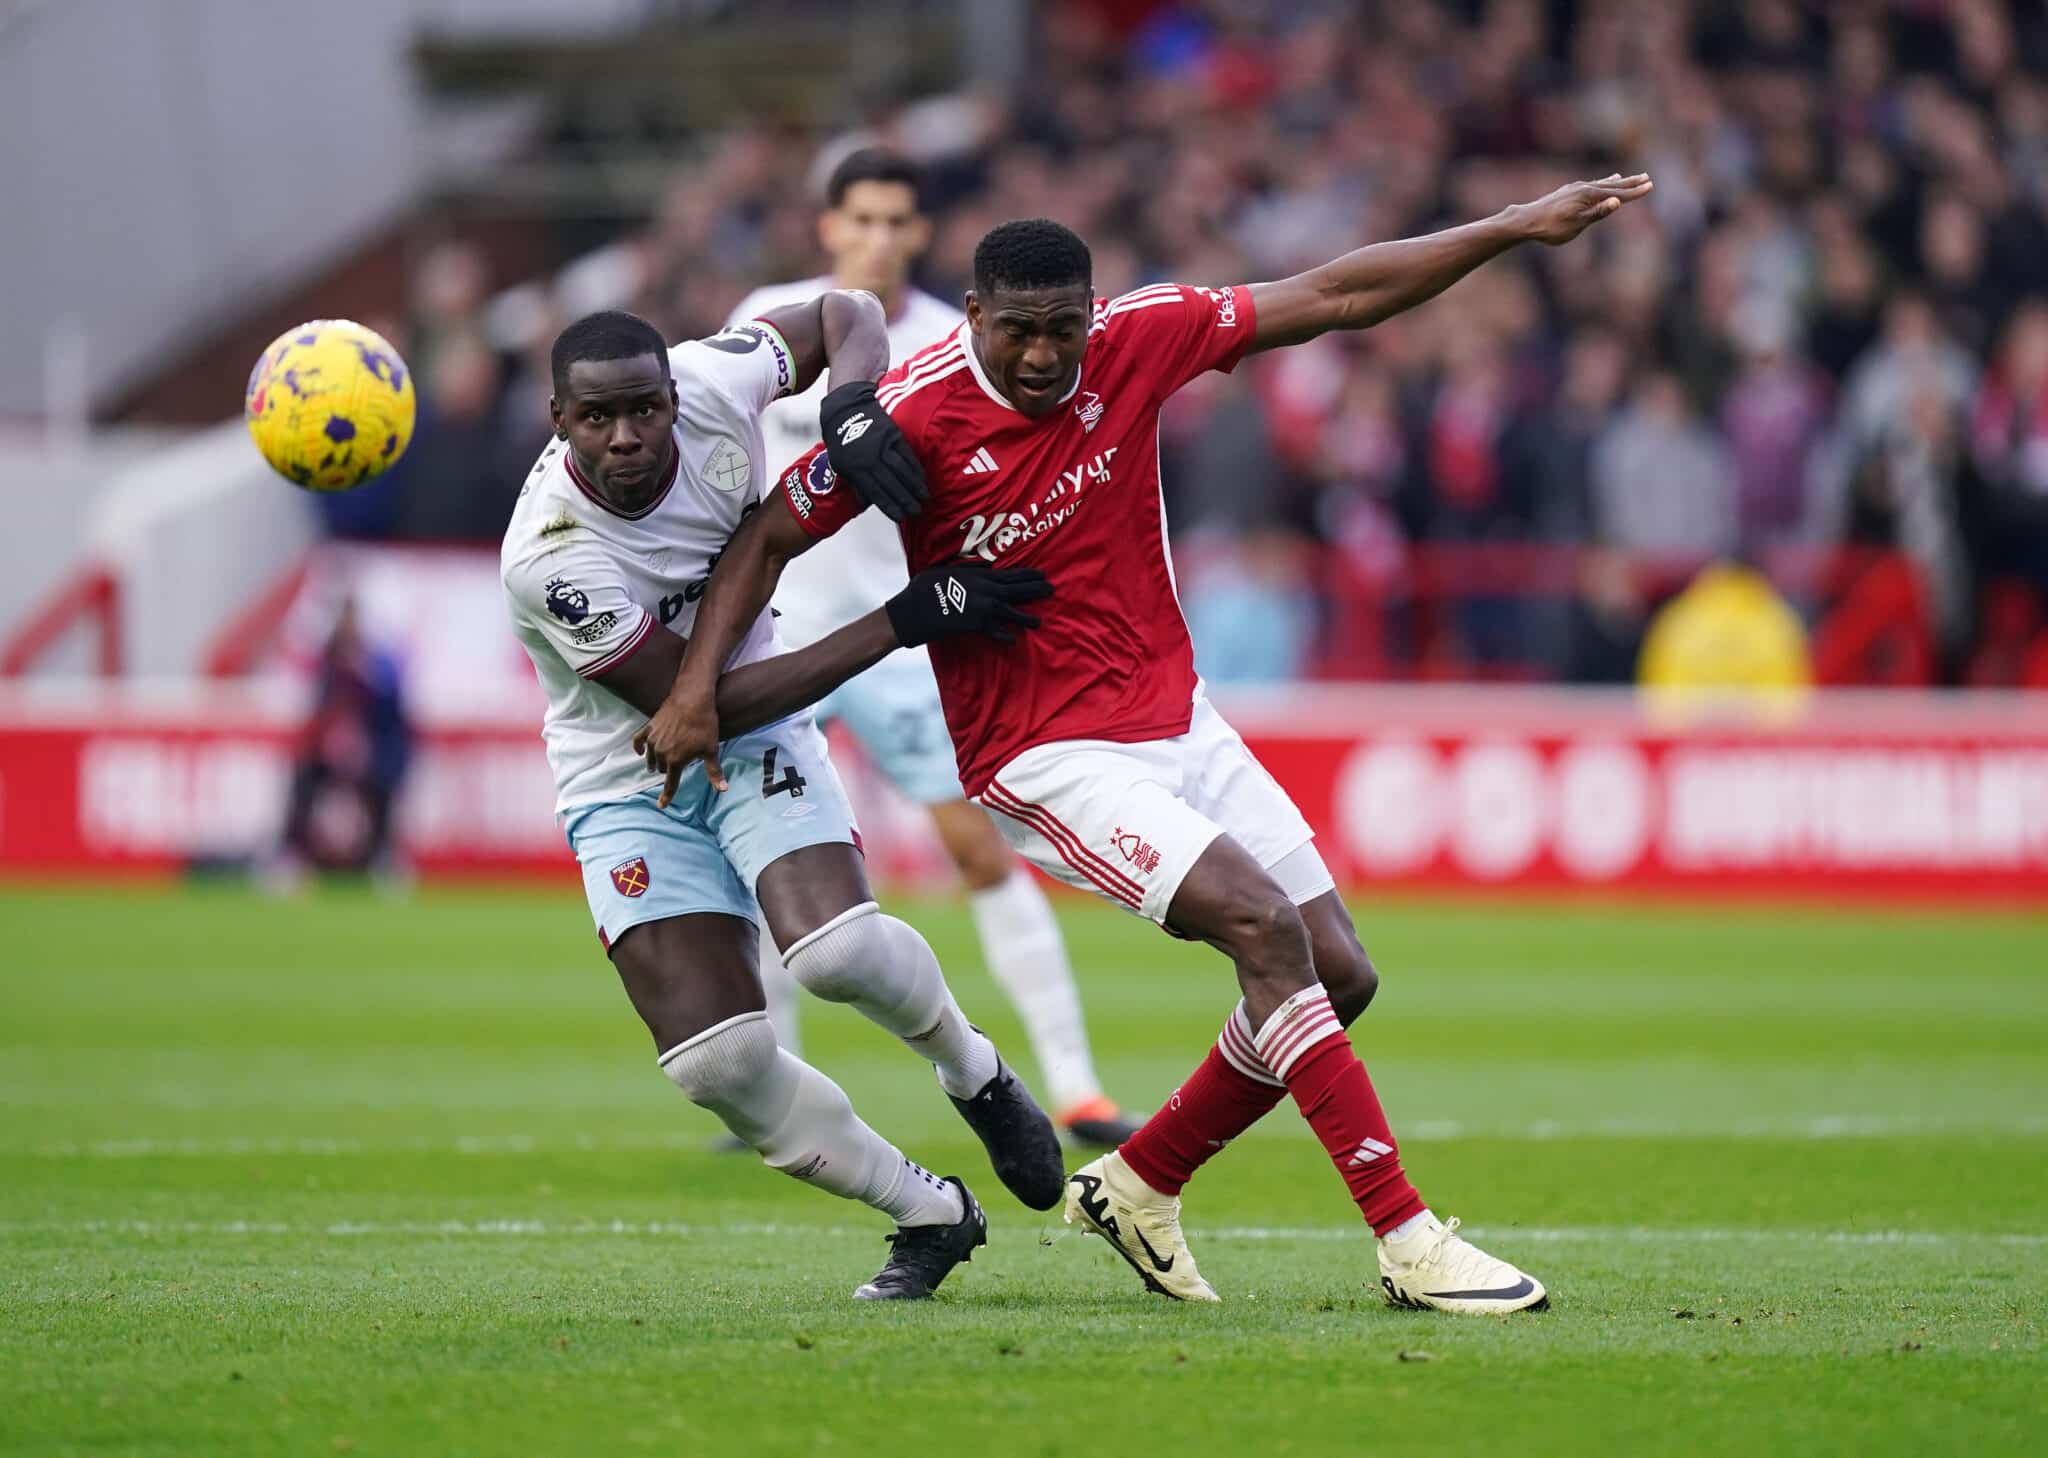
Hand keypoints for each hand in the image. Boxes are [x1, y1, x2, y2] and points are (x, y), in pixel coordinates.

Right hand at [632, 690, 724, 805]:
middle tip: (677, 766)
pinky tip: (640, 751)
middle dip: (668, 771)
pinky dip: (638, 747)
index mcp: (676, 761)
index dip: (667, 796)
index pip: (670, 783)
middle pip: (662, 769)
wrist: (692, 698)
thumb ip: (714, 772)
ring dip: (655, 762)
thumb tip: (723, 790)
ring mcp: (653, 739)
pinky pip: (638, 740)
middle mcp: (661, 752)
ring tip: (660, 763)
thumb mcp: (711, 749)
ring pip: (651, 757)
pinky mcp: (649, 727)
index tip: (661, 805)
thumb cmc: (704, 724)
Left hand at [820, 380, 926, 519]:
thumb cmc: (841, 440)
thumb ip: (855, 482)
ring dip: (915, 486)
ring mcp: (882, 445)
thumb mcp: (840, 463)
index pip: (876, 493)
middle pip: (892, 484)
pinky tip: (922, 479)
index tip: (901, 517)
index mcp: (854, 468)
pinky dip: (916, 468)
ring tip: (924, 498)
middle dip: (906, 500)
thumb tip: (867, 502)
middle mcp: (869, 458)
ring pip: (902, 471)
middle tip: (917, 512)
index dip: (890, 506)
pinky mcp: (893, 434)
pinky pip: (907, 455)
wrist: (845, 410)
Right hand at [885, 563, 1052, 646]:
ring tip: (1039, 621)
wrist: (913, 610)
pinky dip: (1003, 636)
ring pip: (1010, 611)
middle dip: (1034, 589)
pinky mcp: (976, 624)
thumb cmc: (924, 588)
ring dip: (1025, 616)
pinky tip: (1013, 639)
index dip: (1026, 575)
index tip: (1041, 574)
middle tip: (1051, 589)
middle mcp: (985, 590)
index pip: (1008, 574)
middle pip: (1015, 589)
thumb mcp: (945, 570)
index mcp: (978, 575)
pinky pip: (995, 631)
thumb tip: (988, 566)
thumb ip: (969, 569)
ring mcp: (982, 607)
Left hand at [1511, 173, 1653, 245]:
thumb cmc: (1552, 227)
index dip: (1635, 192)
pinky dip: (1599, 184)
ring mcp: (1575, 189)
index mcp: (1589, 196)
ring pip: (1600, 184)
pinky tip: (1598, 184)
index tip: (1650, 186)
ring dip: (1615, 182)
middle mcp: (1584, 188)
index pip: (1618, 194)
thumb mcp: (1577, 224)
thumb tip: (1617, 202)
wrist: (1526, 221)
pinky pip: (1589, 185)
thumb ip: (1598, 213)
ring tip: (1625, 177)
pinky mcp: (1567, 192)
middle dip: (1630, 182)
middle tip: (1646, 177)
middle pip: (1612, 185)